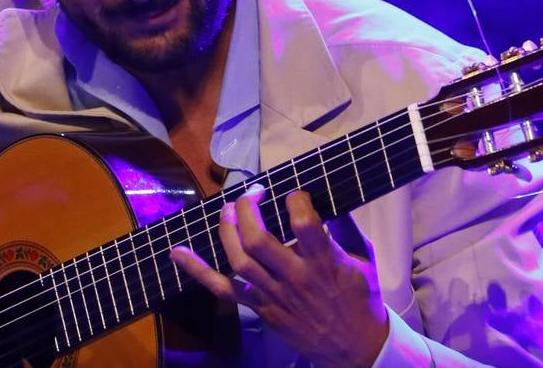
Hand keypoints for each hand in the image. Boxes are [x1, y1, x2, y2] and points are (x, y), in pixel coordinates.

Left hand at [170, 185, 388, 367]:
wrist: (354, 348)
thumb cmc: (362, 299)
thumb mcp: (364, 258)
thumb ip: (346, 225)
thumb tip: (328, 195)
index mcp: (324, 261)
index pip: (303, 221)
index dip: (295, 198)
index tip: (294, 194)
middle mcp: (295, 276)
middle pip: (258, 239)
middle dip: (247, 208)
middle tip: (251, 195)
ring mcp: (274, 294)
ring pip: (239, 259)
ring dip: (226, 229)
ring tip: (228, 210)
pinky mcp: (261, 308)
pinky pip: (223, 290)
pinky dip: (198, 271)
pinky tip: (178, 253)